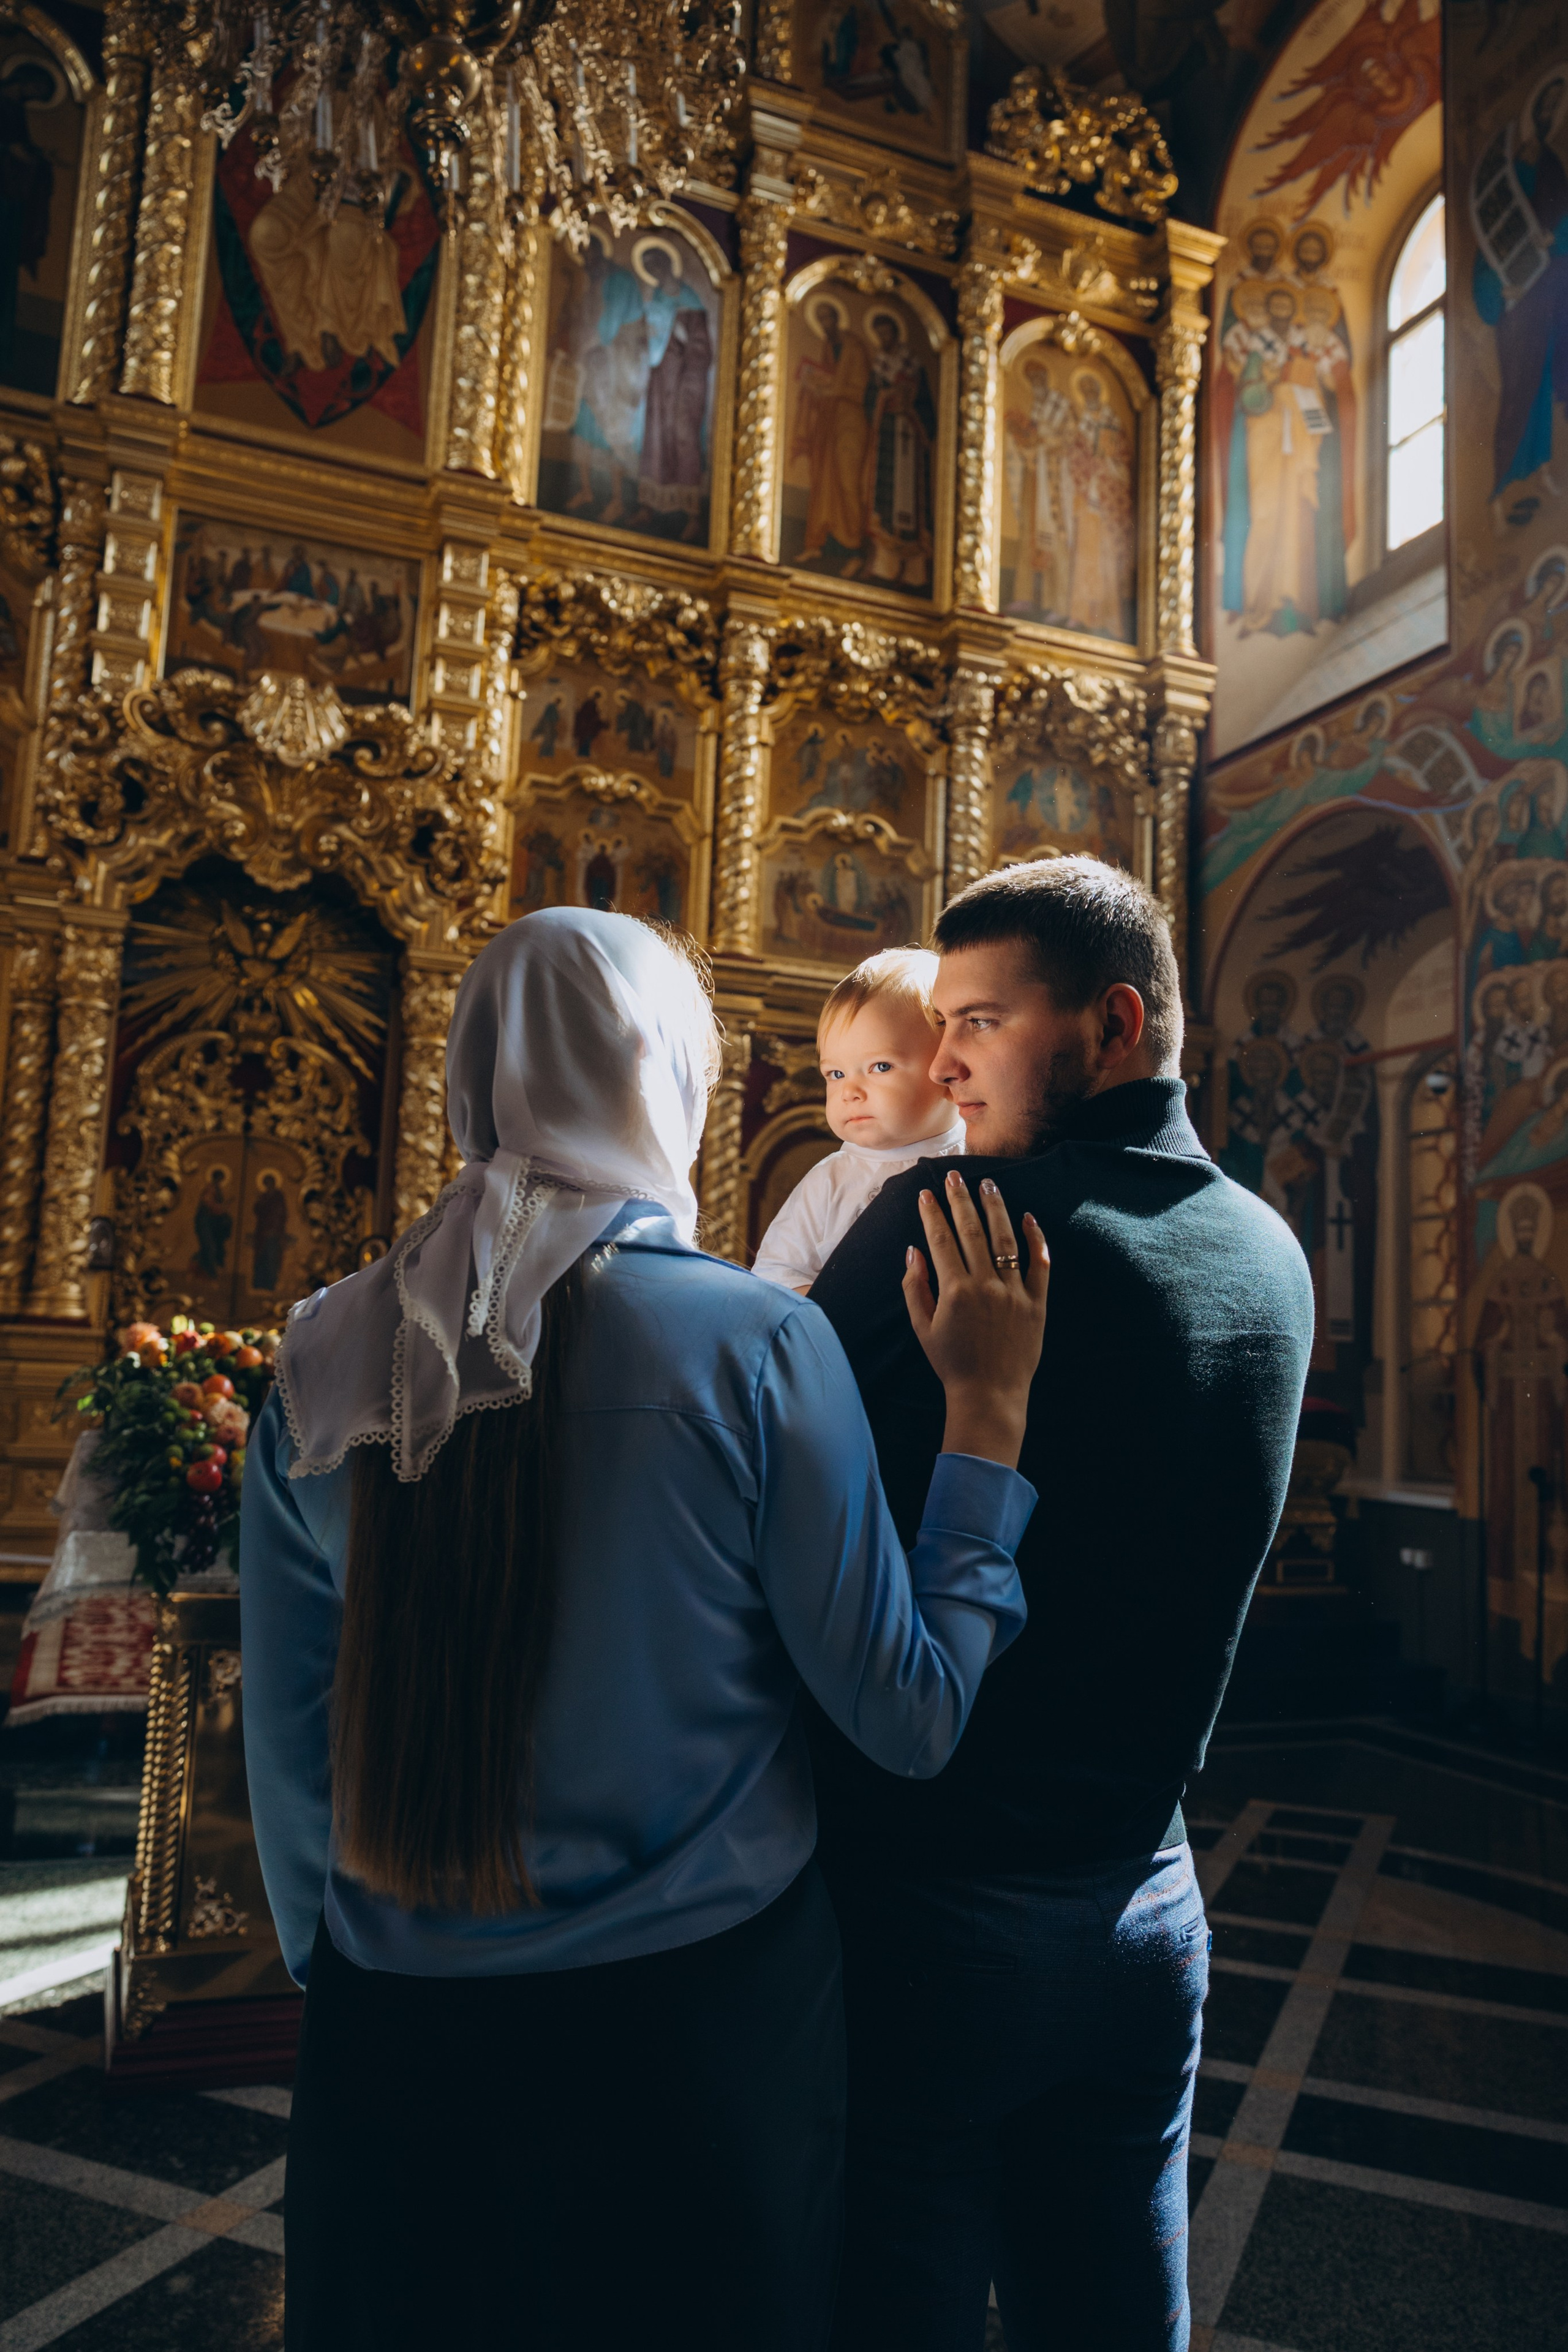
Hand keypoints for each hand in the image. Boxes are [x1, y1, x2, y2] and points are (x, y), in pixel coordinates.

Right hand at [902, 1172, 1048, 1469]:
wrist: (989, 1394)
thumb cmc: (951, 1363)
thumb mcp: (922, 1327)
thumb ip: (914, 1287)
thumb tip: (912, 1250)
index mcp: (954, 1290)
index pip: (941, 1239)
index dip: (932, 1213)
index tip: (926, 1193)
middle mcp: (985, 1285)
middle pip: (971, 1231)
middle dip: (960, 1200)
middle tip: (954, 1177)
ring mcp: (1014, 1293)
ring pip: (1005, 1240)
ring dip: (995, 1209)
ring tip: (988, 1185)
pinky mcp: (1037, 1303)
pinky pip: (1039, 1264)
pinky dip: (1035, 1239)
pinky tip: (1028, 1218)